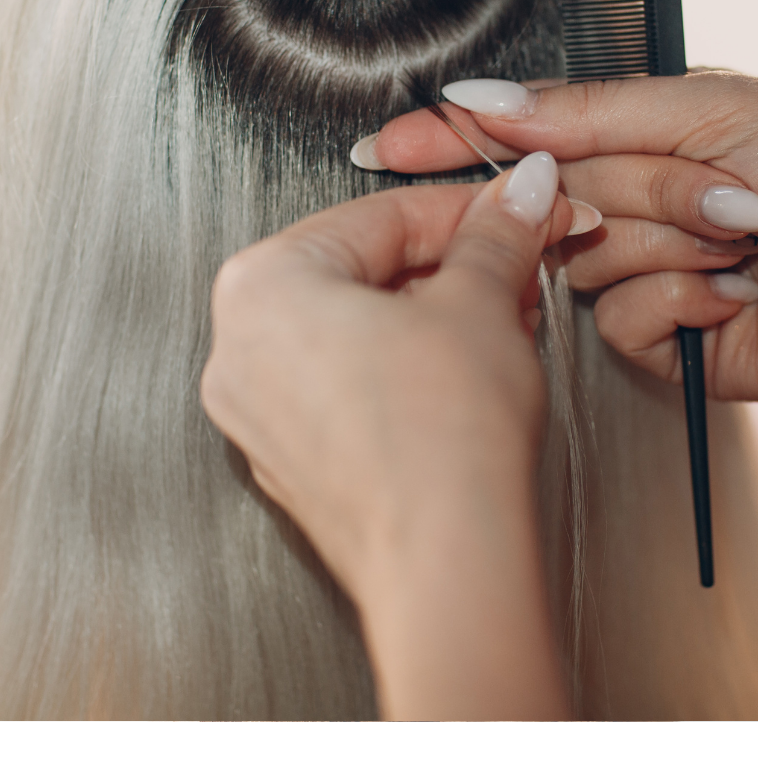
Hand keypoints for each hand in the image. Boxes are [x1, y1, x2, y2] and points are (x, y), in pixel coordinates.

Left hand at [200, 157, 575, 719]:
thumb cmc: (442, 441)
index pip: (380, 216)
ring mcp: (259, 414)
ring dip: (435, 315)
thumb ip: (494, 233)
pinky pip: (349, 385)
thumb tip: (518, 193)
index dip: (466, 210)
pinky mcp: (293, 463)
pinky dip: (405, 368)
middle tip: (515, 264)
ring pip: (358, 330)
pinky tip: (466, 373)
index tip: (512, 208)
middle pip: (364, 272)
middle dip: (452, 267)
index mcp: (262, 285)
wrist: (446, 564)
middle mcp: (239, 348)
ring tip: (504, 320)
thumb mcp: (480, 303)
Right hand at [358, 74, 757, 465]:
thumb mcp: (716, 107)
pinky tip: (740, 293)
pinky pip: (620, 321)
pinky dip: (681, 300)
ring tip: (749, 238)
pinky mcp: (666, 338)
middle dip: (645, 191)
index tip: (381, 143)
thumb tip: (484, 95)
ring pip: (585, 261)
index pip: (522, 131)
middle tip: (727, 196)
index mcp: (643, 129)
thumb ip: (588, 110)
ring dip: (674, 242)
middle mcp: (636, 200)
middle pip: (561, 196)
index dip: (450, 137)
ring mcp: (648, 270)